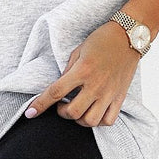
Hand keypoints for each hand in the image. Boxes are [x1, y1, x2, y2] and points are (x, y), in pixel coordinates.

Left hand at [25, 21, 140, 126]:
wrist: (128, 37)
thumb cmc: (101, 40)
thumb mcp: (78, 51)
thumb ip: (67, 72)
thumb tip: (59, 89)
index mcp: (82, 71)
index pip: (56, 92)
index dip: (40, 105)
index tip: (30, 113)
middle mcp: (95, 85)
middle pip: (73, 112)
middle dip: (62, 113)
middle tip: (61, 106)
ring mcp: (109, 93)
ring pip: (90, 121)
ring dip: (79, 120)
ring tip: (77, 110)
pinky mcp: (120, 97)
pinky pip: (109, 120)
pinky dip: (98, 121)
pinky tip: (93, 112)